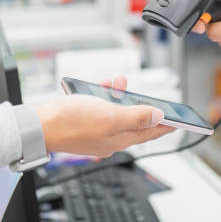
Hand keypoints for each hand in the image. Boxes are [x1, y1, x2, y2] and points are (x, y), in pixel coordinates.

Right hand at [35, 76, 175, 156]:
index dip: (166, 125)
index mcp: (120, 139)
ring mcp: (97, 129)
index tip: (181, 121)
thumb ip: (136, 117)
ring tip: (116, 83)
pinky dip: (103, 94)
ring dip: (119, 94)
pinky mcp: (85, 120)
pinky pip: (101, 106)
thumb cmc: (71, 122)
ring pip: (116, 109)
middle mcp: (110, 136)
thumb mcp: (110, 116)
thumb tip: (158, 117)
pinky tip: (100, 85)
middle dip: (139, 103)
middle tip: (145, 95)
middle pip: (134, 119)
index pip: (150, 133)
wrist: (39, 124)